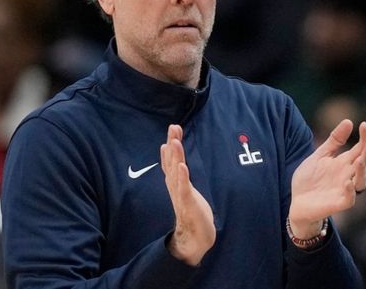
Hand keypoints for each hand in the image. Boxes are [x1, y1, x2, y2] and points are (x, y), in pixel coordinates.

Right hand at [161, 124, 215, 265]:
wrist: (194, 238)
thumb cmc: (192, 212)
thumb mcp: (187, 189)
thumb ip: (181, 174)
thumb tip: (176, 160)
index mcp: (175, 182)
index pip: (172, 159)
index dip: (172, 143)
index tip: (174, 128)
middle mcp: (175, 186)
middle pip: (171, 162)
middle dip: (172, 144)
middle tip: (173, 127)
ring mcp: (180, 195)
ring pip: (175, 172)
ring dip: (175, 157)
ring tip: (175, 142)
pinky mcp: (187, 204)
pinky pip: (183, 189)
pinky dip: (182, 177)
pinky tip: (182, 167)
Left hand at [289, 120, 365, 238]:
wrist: (296, 201)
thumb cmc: (310, 179)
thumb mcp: (320, 155)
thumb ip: (334, 141)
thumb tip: (349, 121)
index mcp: (344, 163)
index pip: (360, 149)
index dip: (364, 138)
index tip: (364, 125)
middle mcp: (348, 175)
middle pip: (364, 163)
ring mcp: (344, 190)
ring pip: (361, 181)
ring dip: (362, 171)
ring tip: (360, 159)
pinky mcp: (338, 203)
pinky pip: (349, 199)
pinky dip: (350, 191)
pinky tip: (347, 182)